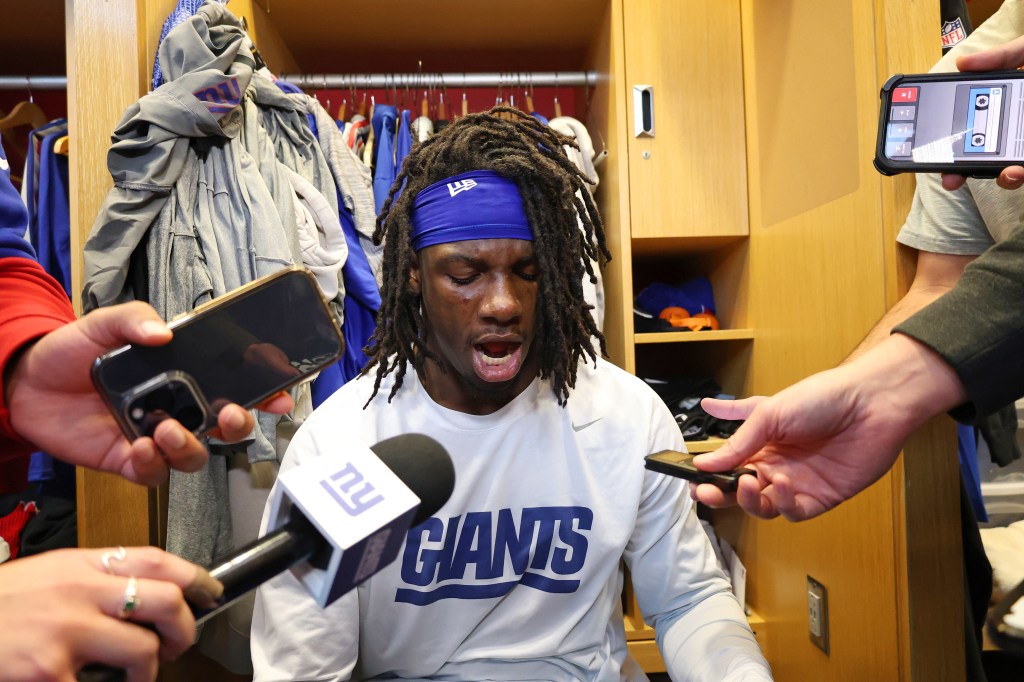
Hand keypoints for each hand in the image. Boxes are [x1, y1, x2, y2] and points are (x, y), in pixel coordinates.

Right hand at [0, 546, 221, 680]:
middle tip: (173, 646)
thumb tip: (142, 595)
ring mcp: (67, 633)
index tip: (210, 594)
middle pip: (166, 602)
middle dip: (183, 630)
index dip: (196, 577)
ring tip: (128, 677)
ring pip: (143, 652)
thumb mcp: (47, 576)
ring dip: (144, 672)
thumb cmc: (0, 606)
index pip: (158, 559)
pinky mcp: (51, 672)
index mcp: (81, 565)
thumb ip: (93, 580)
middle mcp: (80, 592)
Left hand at [5, 301, 294, 485]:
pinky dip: (154, 463)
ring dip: (191, 446)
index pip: (233, 385)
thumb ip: (134, 318)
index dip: (263, 392)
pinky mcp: (128, 459)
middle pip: (226, 427)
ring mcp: (154, 436)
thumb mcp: (103, 322)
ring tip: (169, 430)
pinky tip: (141, 446)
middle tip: (231, 416)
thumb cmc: (70, 351)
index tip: (280, 394)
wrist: (23, 383)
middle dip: (239, 425)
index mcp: (182, 374)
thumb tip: (163, 332)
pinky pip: (154, 473)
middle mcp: (176, 407)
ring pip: (195, 455)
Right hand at [691, 334, 965, 520]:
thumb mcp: (768, 413)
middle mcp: (776, 465)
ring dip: (750, 500)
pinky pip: (794, 512)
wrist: (870, 402)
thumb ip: (737, 441)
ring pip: (763, 506)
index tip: (693, 478)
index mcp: (760, 443)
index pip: (728, 466)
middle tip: (707, 492)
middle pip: (740, 491)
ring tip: (748, 482)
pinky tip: (780, 484)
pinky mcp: (822, 498)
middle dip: (721, 494)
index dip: (710, 475)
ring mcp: (798, 484)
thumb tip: (703, 460)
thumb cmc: (820, 398)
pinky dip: (782, 503)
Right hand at [942, 35, 1023, 190]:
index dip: (951, 144)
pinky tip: (1020, 169)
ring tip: (1007, 173)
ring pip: (1015, 171)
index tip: (935, 155)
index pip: (975, 128)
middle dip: (964, 172)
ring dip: (1007, 179)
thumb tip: (963, 63)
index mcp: (1012, 104)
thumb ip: (1002, 56)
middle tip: (950, 179)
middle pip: (986, 157)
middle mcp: (1021, 128)